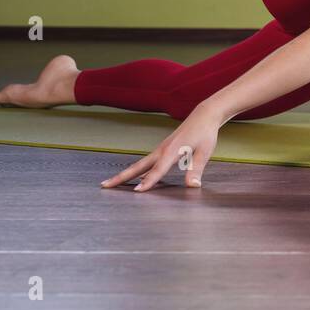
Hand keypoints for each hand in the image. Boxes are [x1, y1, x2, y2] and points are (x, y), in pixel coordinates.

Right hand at [100, 103, 221, 191]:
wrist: (203, 116)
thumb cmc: (204, 134)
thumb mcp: (204, 152)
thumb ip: (196, 169)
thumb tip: (193, 186)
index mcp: (170, 152)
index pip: (157, 170)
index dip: (148, 182)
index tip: (137, 192)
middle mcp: (161, 150)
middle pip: (138, 167)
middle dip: (121, 177)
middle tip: (104, 186)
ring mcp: (160, 150)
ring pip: (139, 165)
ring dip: (125, 174)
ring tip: (112, 183)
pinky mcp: (163, 150)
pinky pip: (146, 163)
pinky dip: (137, 171)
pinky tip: (137, 177)